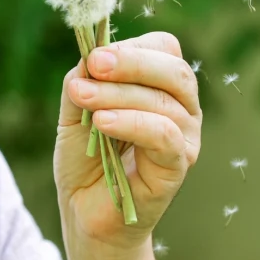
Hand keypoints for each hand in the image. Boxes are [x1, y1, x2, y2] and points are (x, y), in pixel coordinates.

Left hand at [54, 31, 201, 254]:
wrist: (85, 212)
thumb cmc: (86, 159)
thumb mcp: (74, 112)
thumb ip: (81, 82)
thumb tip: (88, 59)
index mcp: (161, 86)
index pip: (163, 49)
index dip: (130, 47)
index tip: (93, 56)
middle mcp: (182, 108)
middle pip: (173, 70)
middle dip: (130, 63)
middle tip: (94, 65)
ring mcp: (185, 138)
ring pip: (164, 101)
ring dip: (118, 94)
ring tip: (84, 98)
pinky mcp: (178, 166)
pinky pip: (165, 136)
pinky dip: (133, 123)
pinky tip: (102, 123)